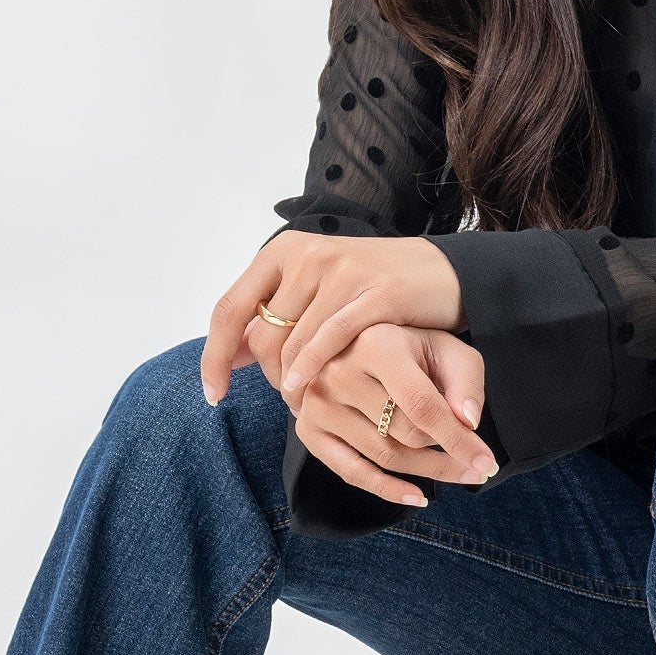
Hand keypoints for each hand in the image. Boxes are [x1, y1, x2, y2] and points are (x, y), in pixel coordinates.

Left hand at [200, 229, 463, 407]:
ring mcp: (341, 272)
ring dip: (291, 383)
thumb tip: (231, 354)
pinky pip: (328, 340)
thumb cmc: (372, 288)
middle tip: (287, 399)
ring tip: (304, 402)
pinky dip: (310, 369)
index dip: (214, 356)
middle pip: (262, 335)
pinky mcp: (375, 293)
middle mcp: (307, 256)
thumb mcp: (314, 292)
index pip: (230, 309)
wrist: (441, 274)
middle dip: (268, 377)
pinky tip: (305, 389)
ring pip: (293, 344)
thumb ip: (273, 317)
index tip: (214, 393)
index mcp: (283, 252)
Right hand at [282, 323, 498, 507]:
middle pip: (405, 433)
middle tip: (474, 462)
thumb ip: (464, 382)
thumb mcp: (448, 351)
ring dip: (426, 472)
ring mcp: (317, 403)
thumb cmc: (415, 350)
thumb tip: (468, 423)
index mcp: (377, 345)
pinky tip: (418, 497)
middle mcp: (339, 372)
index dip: (459, 440)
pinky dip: (386, 489)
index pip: (423, 406)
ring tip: (456, 473)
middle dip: (446, 452)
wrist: (363, 343)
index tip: (487, 464)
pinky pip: (351, 471)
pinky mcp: (308, 428)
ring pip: (384, 455)